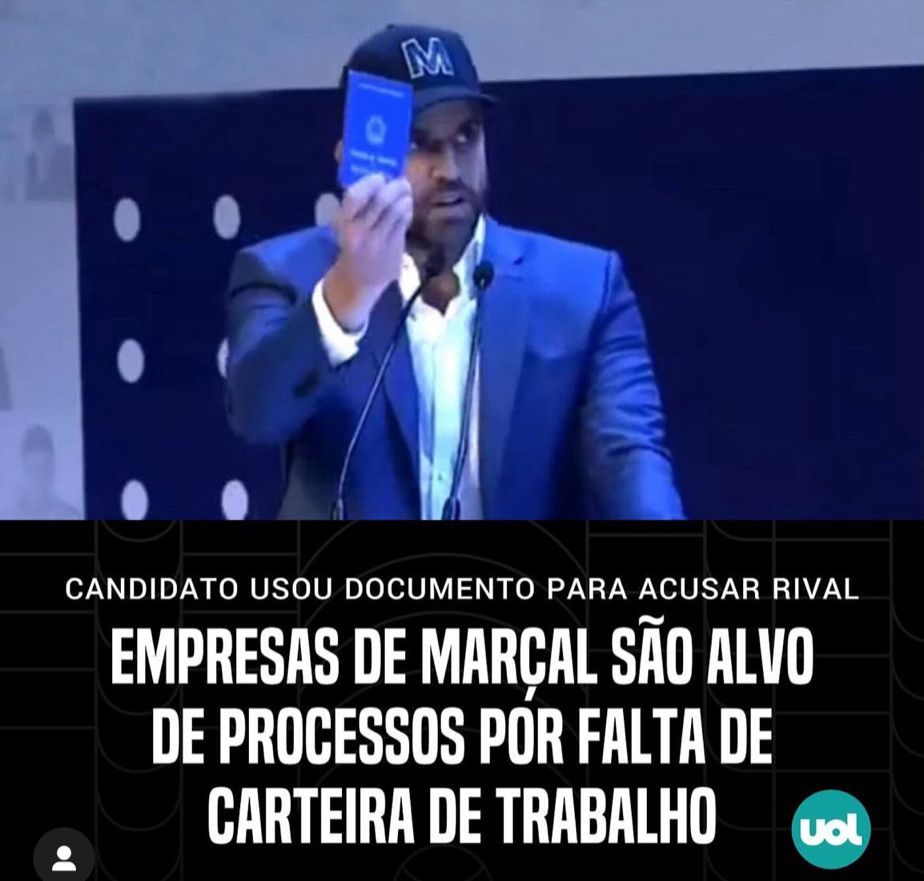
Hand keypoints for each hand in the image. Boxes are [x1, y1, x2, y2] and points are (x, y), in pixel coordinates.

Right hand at [323, 174, 412, 331]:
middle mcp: (361, 234)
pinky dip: (407, 212)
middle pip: (383, 201)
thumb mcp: (345, 226)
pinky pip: (404, 225)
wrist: (357, 283)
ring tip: (405, 193)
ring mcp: (380, 244)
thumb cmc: (351, 246)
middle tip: (401, 181)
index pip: (355, 197)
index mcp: (344, 225)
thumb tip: (381, 178)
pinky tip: (406, 208)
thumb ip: (359, 206)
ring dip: (404, 198)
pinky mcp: (394, 252)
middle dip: (395, 186)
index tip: (380, 176)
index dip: (370, 183)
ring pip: (397, 212)